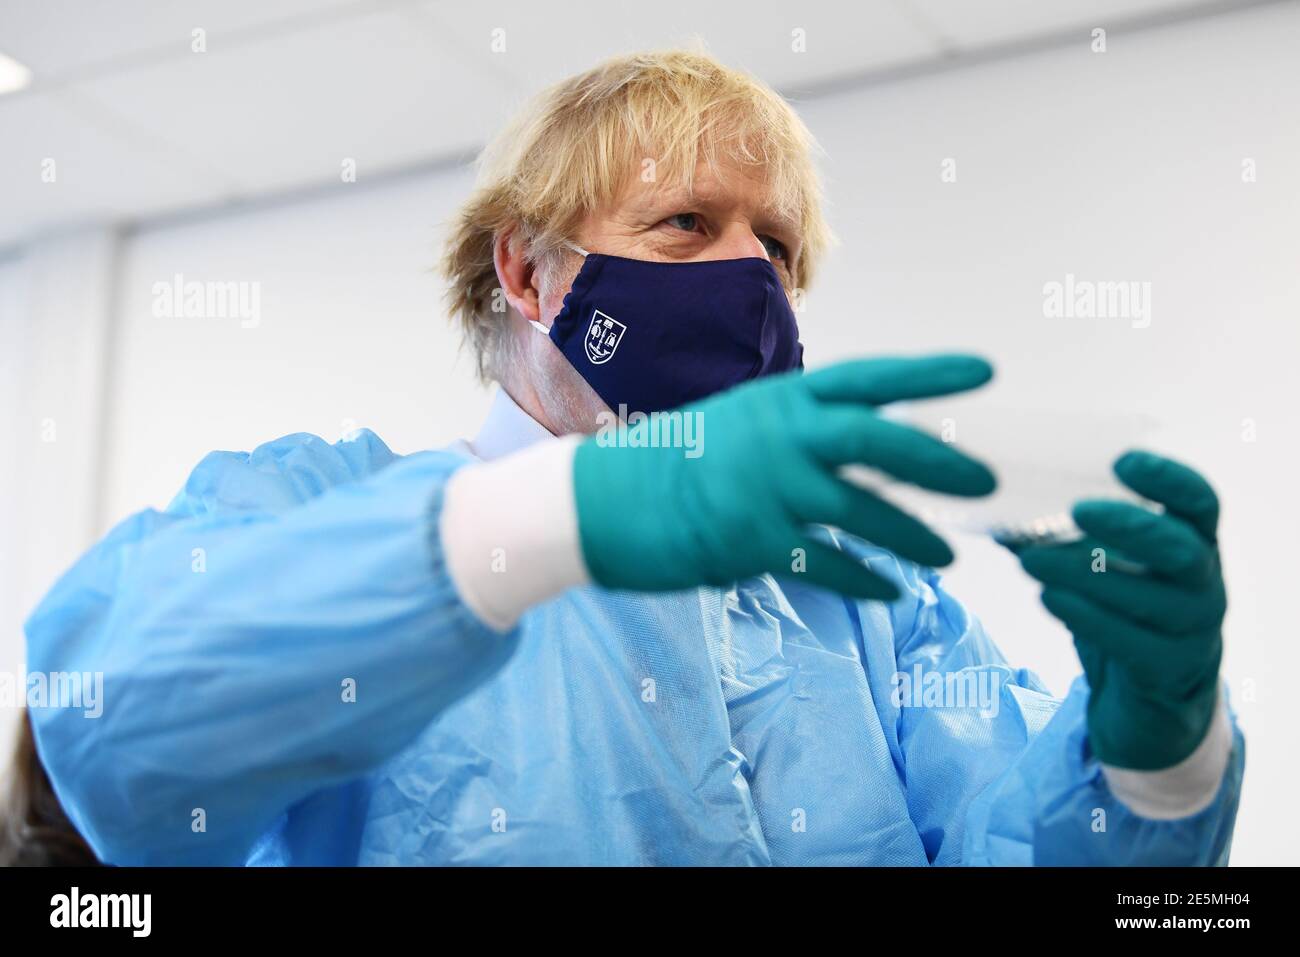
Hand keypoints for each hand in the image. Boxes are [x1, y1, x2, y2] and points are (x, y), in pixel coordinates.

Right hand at [573, 355, 996, 599]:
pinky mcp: (750, 541)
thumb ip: (800, 430)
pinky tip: (891, 592)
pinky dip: (863, 580)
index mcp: (779, 400)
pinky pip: (826, 563)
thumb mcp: (742, 423)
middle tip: (986, 483)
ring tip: (947, 558)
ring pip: (861, 511)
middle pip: (876, 441)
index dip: (928, 374)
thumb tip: (865, 441)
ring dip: (911, 536)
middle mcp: (777, 436)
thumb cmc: (677, 461)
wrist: (602, 499)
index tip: (984, 371)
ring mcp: (764, 489)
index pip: (868, 379)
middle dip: (938, 462)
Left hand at [1017, 450, 1224, 769]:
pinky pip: (1130, 642)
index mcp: (1194, 542)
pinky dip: (1086, 616)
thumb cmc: (1124, 611)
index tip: (1123, 460)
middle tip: (1078, 510)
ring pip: (1149, 599)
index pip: (1199, 501)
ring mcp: (1192, 630)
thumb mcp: (1104, 567)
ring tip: (1030, 559)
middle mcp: (1204, 582)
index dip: (1168, 478)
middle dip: (1130, 527)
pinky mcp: (1166, 670)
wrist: (1149, 700)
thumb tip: (994, 506)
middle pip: (1182, 549)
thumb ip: (1058, 535)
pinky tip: (1048, 598)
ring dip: (1086, 574)